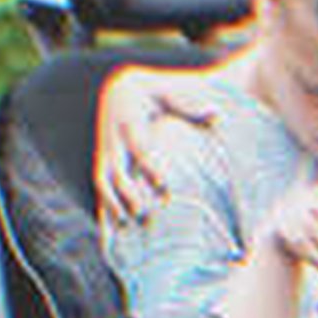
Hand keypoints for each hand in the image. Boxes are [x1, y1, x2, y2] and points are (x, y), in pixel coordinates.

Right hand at [95, 67, 219, 221]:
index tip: (163, 186)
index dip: (149, 167)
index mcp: (130, 118)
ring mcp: (105, 149)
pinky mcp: (102, 160)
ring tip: (127, 226)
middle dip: (128, 192)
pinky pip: (102, 186)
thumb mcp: (174, 93)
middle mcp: (113, 135)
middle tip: (143, 213)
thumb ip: (192, 105)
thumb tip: (216, 113)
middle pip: (116, 168)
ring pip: (103, 180)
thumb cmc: (158, 93)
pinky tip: (112, 228)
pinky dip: (106, 205)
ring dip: (112, 204)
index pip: (139, 147)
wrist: (123, 89)